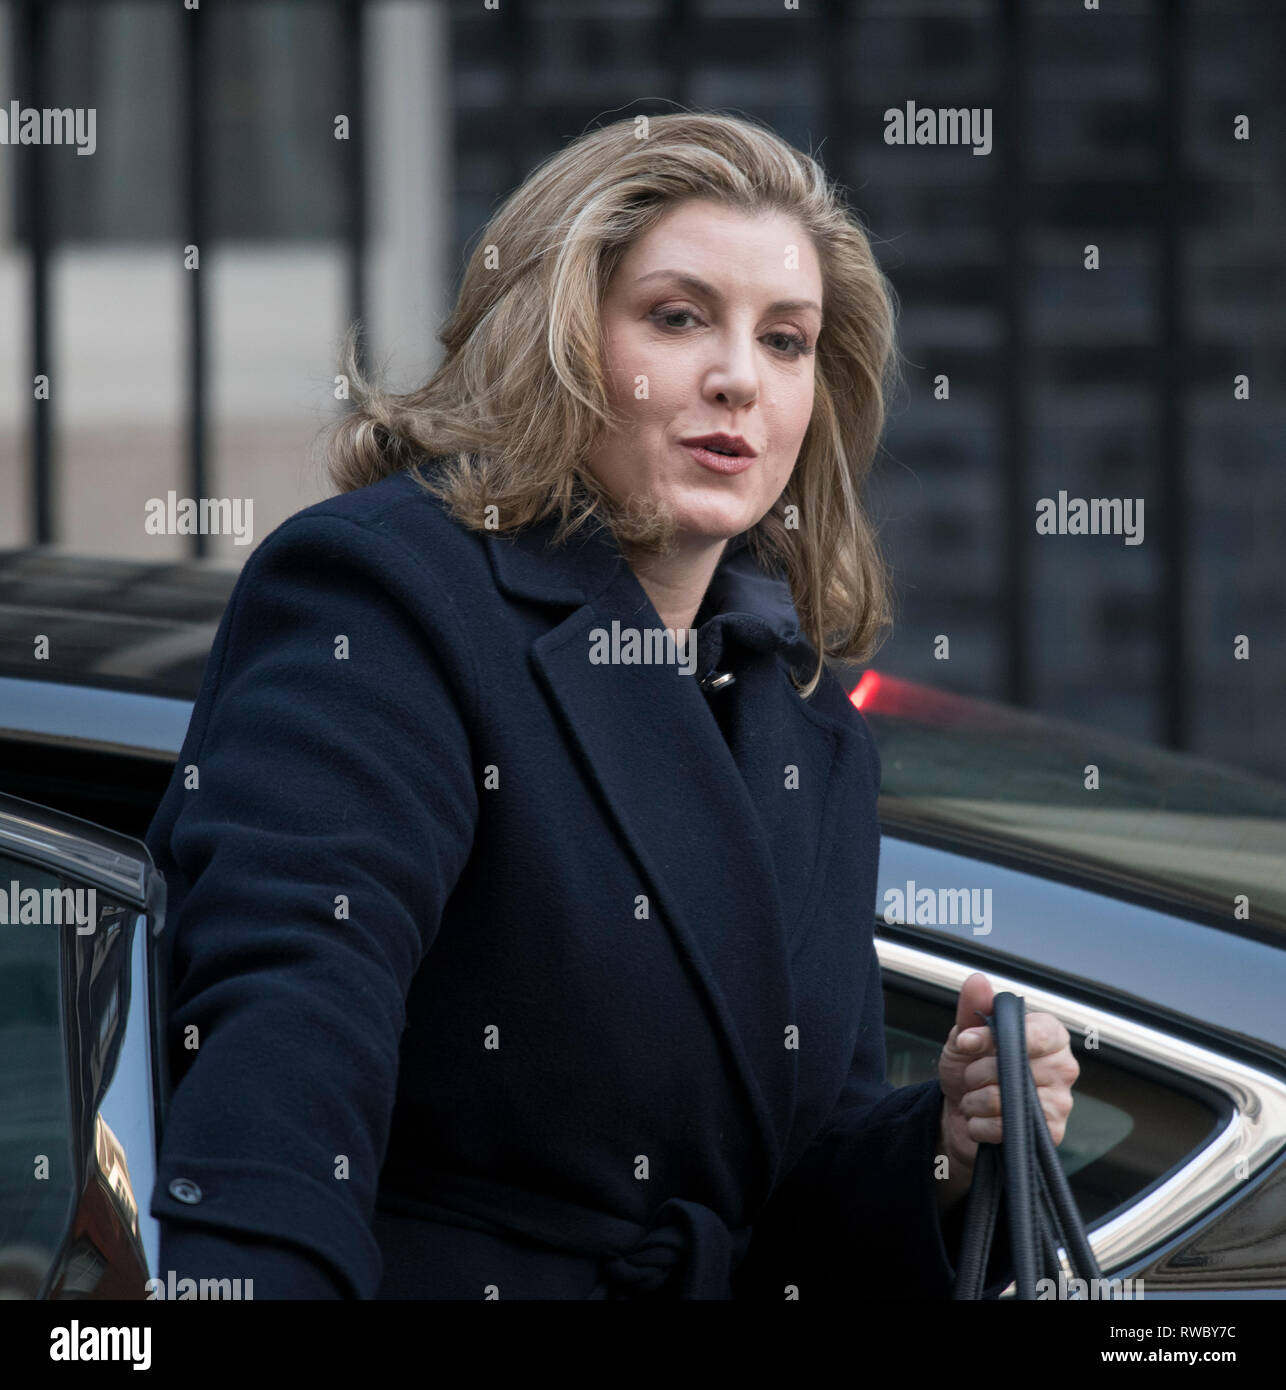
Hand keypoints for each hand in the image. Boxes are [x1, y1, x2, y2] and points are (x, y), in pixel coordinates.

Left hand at [937, 972, 1078, 1188]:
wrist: (960, 1110)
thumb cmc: (971, 1067)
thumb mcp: (964, 1034)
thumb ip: (972, 1008)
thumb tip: (977, 981)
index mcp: (1049, 1034)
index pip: (1033, 1032)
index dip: (993, 1038)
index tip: (966, 1042)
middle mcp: (1062, 1066)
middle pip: (1012, 1068)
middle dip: (975, 1073)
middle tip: (972, 1075)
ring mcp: (1061, 1101)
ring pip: (1003, 1099)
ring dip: (974, 1101)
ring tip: (975, 1098)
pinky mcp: (1052, 1133)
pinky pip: (1004, 1128)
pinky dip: (980, 1125)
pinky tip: (982, 1120)